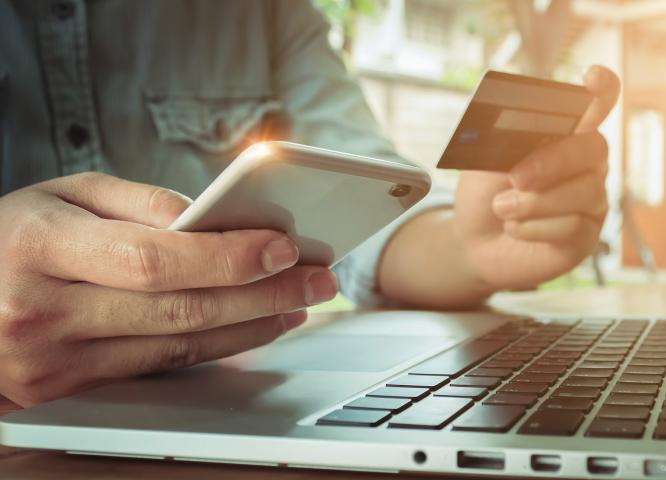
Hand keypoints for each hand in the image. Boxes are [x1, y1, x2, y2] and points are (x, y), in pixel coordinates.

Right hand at [0, 173, 337, 405]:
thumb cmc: (9, 237)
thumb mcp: (62, 195)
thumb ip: (137, 202)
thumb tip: (210, 221)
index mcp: (40, 248)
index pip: (152, 258)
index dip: (225, 257)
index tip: (284, 246)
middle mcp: (43, 312)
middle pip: (177, 309)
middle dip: (261, 294)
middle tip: (317, 278)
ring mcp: (54, 362)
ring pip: (177, 347)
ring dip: (250, 325)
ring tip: (297, 303)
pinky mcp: (68, 392)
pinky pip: (159, 368)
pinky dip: (214, 348)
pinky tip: (251, 329)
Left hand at [455, 66, 619, 289]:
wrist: (473, 241)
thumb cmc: (485, 193)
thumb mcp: (487, 161)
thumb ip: (509, 141)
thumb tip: (527, 130)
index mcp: (565, 134)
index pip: (598, 102)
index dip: (602, 88)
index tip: (590, 76)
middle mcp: (587, 164)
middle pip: (595, 147)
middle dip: (555, 161)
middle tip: (516, 177)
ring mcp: (591, 201)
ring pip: (586, 191)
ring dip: (536, 202)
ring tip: (501, 207)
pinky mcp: (586, 236)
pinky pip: (575, 227)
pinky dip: (535, 228)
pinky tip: (514, 228)